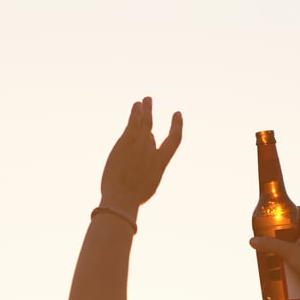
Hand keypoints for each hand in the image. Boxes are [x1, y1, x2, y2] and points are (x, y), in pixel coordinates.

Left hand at [97, 97, 181, 215]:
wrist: (122, 199)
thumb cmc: (132, 198)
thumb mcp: (147, 185)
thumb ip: (149, 166)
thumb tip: (149, 147)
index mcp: (160, 164)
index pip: (173, 141)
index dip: (176, 126)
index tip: (177, 115)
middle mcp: (152, 151)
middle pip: (151, 128)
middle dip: (150, 113)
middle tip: (149, 102)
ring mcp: (140, 145)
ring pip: (144, 122)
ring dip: (145, 109)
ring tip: (144, 99)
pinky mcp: (127, 143)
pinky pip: (133, 123)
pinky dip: (136, 112)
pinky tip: (136, 105)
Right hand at [247, 205, 299, 297]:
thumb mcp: (288, 253)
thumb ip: (271, 245)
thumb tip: (253, 241)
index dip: (296, 209)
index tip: (284, 212)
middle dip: (289, 231)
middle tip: (275, 233)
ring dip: (291, 247)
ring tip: (278, 251)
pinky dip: (295, 260)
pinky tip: (286, 267)